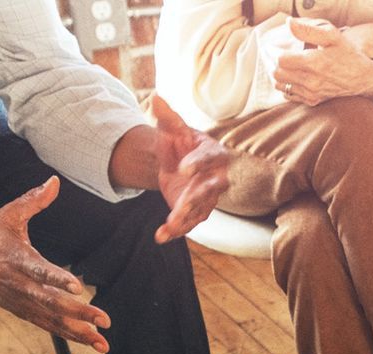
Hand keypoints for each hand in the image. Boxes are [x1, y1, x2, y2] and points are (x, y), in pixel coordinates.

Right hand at [0, 178, 111, 351]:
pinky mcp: (23, 312)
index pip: (39, 271)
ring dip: (80, 333)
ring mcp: (22, 302)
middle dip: (79, 312)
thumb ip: (34, 200)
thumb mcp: (8, 215)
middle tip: (104, 319)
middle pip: (52, 302)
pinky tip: (92, 342)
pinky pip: (49, 326)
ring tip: (104, 344)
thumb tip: (54, 180)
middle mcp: (20, 286)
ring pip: (53, 320)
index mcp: (17, 260)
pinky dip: (70, 336)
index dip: (57, 278)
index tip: (76, 286)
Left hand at [150, 96, 230, 242]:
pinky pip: (189, 222)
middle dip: (196, 198)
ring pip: (199, 210)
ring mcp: (208, 197)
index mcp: (214, 154)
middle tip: (180, 206)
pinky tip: (161, 236)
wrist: (178, 163)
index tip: (183, 168)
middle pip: (210, 190)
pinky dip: (175, 230)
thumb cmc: (180, 143)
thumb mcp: (172, 129)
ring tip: (169, 226)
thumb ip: (166, 117)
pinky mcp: (196, 211)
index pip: (209, 159)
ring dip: (184, 219)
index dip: (198, 164)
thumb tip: (155, 98)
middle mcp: (216, 178)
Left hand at [275, 20, 372, 107]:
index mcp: (314, 63)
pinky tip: (291, 77)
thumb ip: (309, 29)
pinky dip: (286, 85)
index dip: (274, 51)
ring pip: (281, 85)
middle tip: (275, 54)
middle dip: (273, 62)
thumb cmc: (348, 55)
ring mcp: (312, 93)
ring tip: (282, 65)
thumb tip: (289, 23)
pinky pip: (290, 95)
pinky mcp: (314, 101)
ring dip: (278, 74)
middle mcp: (311, 81)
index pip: (280, 60)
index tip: (274, 46)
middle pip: (277, 73)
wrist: (364, 79)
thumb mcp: (333, 36)